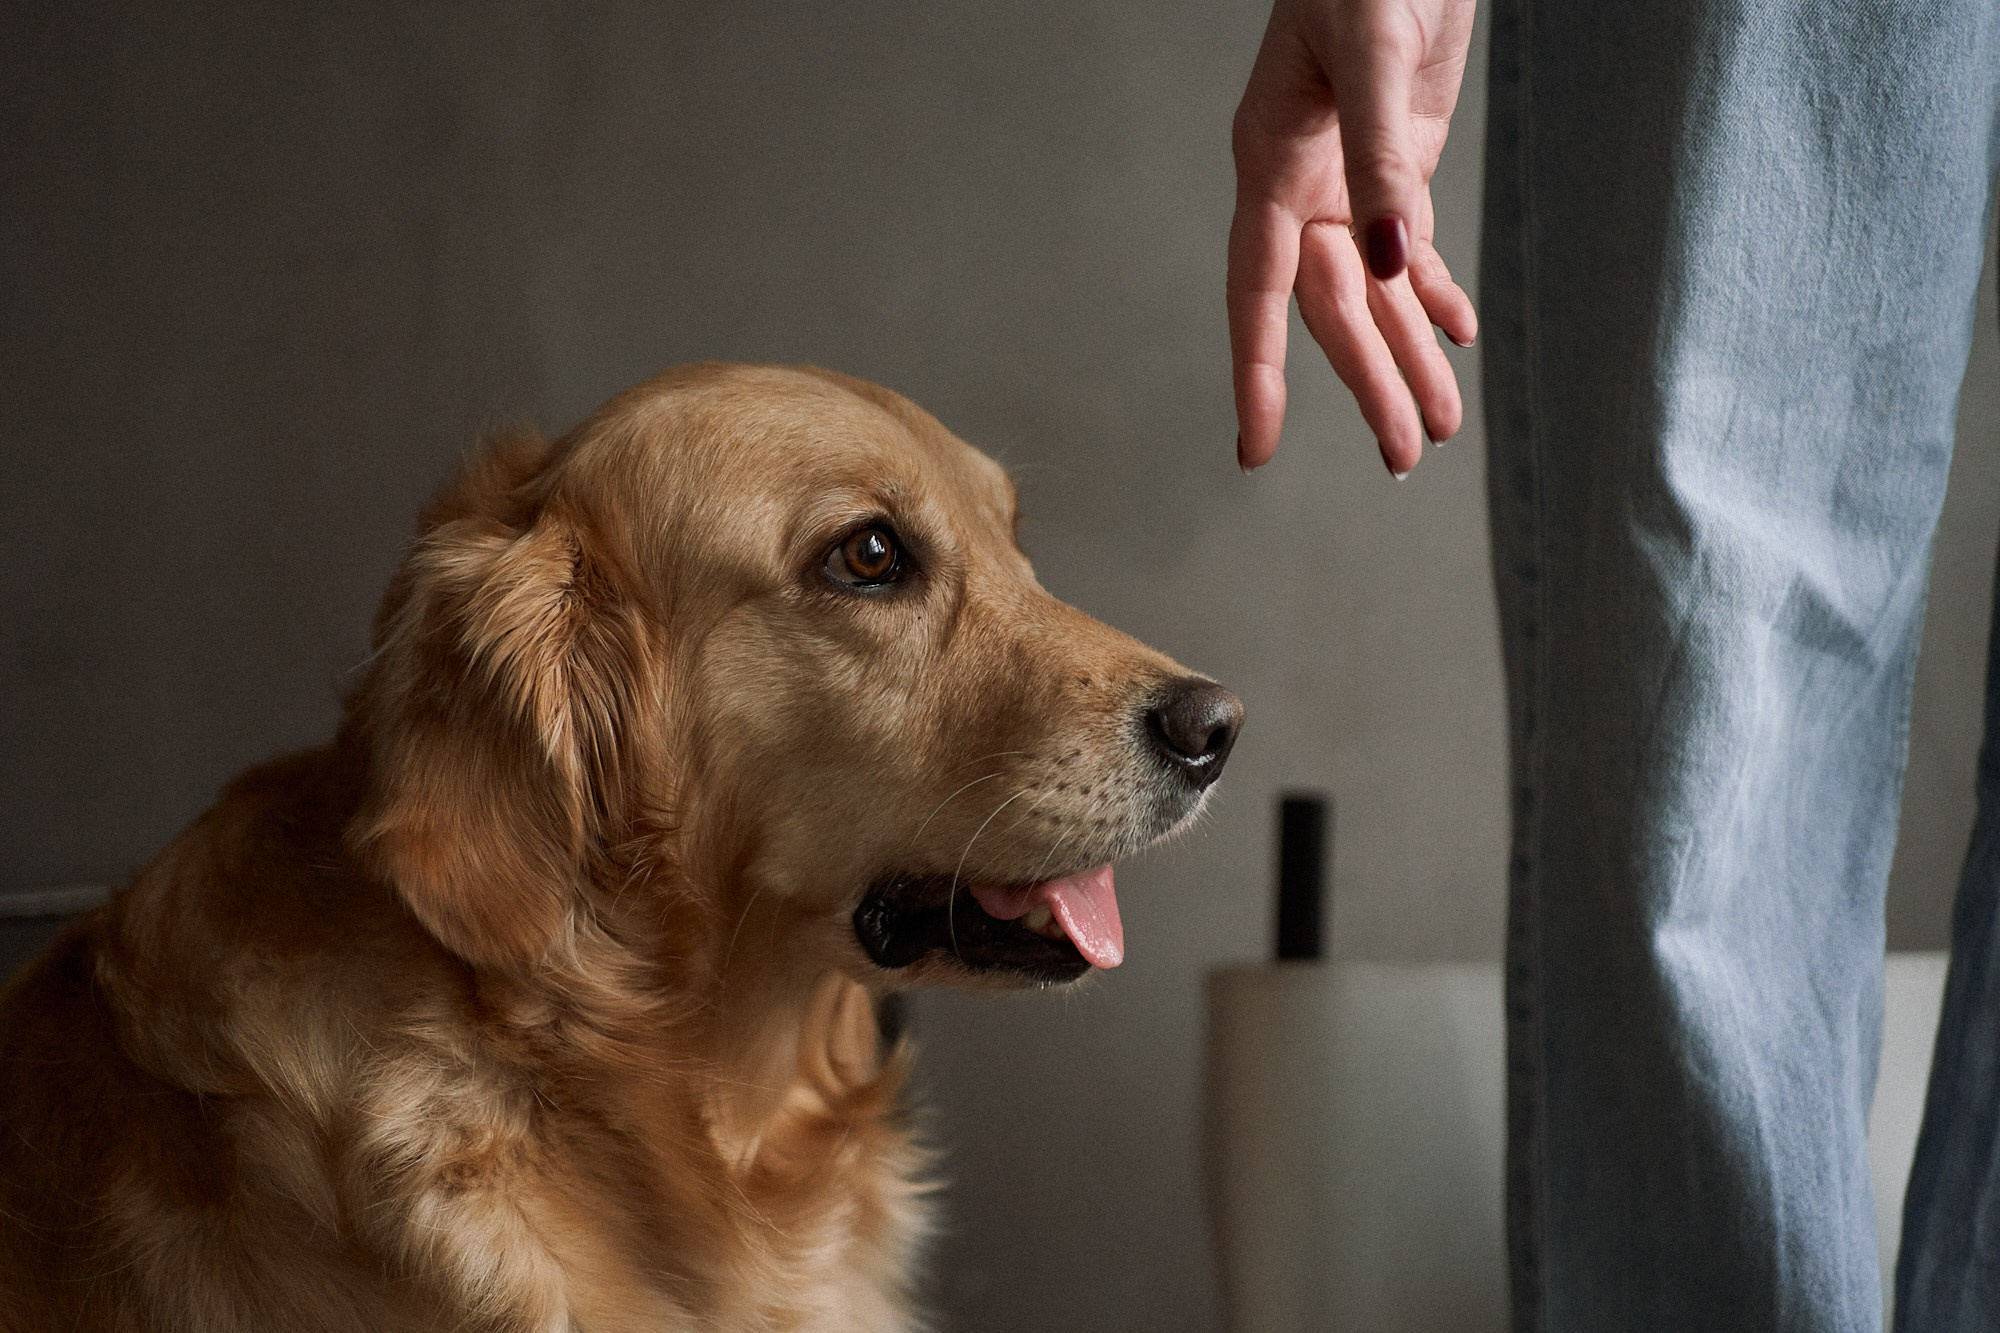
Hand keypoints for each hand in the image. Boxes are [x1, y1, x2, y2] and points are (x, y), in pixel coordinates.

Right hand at [1229, 0, 1477, 475]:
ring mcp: (1347, 178)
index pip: (1260, 291)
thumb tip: (1388, 265)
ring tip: (1437, 426)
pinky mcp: (1394, 162)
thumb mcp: (1374, 53)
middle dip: (1370, 382)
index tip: (1256, 447)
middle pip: (1332, 309)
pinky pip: (1407, 249)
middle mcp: (1302, 184)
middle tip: (1404, 455)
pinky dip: (1430, 294)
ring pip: (1373, 293)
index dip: (1258, 372)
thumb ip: (1380, 160)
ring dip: (1406, 356)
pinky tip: (1455, 336)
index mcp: (1273, 161)